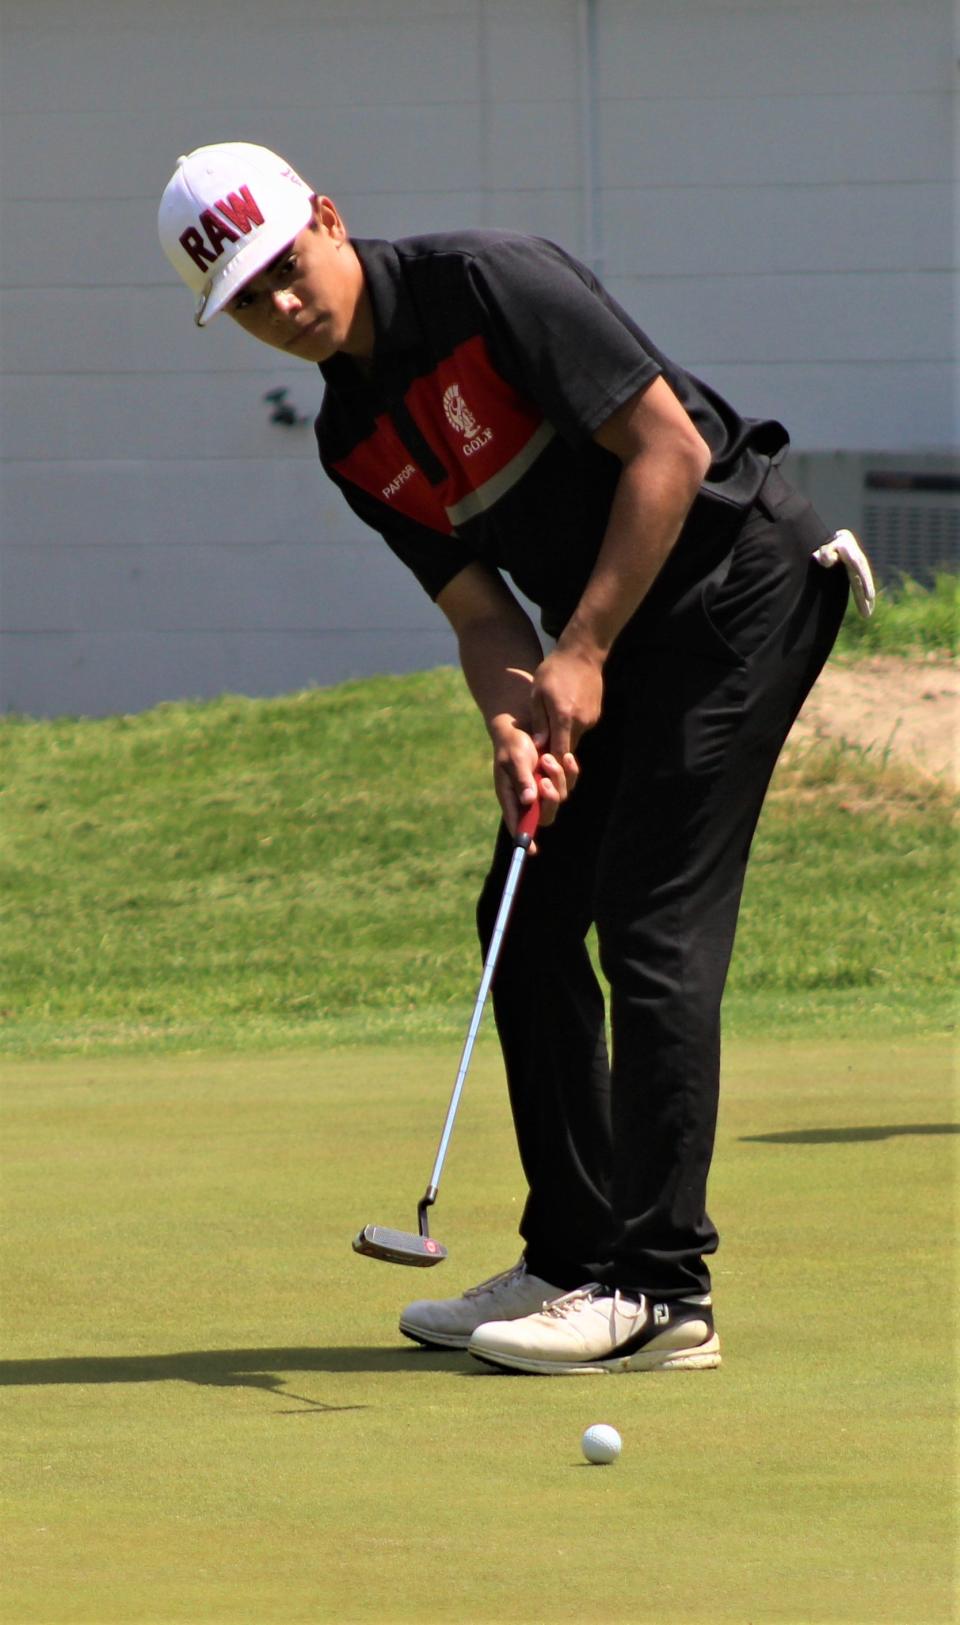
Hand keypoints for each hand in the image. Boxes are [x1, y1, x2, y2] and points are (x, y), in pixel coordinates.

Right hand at [490, 720, 578, 848]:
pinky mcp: (557, 777)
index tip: (531, 850)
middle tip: (545, 781)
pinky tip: (566, 757)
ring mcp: (544, 788)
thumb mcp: (514, 759)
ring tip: (545, 757)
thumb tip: (529, 800)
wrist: (522, 725)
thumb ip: (521, 779)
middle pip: (545, 815)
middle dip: (550, 800)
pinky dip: (570, 770)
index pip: (518, 825)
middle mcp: (529, 798)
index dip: (525, 839)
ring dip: (556, 777)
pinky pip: (569, 781)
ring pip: (560, 796)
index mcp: (512, 798)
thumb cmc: (511, 743)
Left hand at [529, 645, 603, 759]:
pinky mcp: (596, 715)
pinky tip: (562, 715)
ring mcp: (591, 719)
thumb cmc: (554, 671)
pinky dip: (571, 729)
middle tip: (541, 749)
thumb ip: (539, 721)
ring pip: (575, 740)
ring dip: (563, 739)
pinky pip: (581, 729)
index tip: (539, 764)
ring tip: (549, 728)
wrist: (582, 654)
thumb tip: (538, 745)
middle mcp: (581, 722)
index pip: (559, 753)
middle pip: (568, 750)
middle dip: (555, 753)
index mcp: (564, 718)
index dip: (550, 763)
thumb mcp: (538, 693)